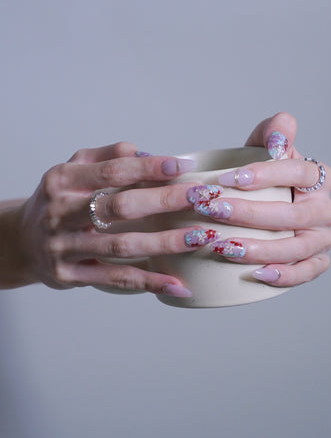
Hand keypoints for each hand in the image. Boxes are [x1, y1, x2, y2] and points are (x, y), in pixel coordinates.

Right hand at [5, 143, 219, 295]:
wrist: (22, 241)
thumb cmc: (59, 200)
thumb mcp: (73, 169)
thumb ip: (108, 156)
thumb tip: (149, 153)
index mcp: (62, 180)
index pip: (112, 171)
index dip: (149, 168)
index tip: (182, 166)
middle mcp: (59, 213)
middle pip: (120, 206)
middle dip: (165, 201)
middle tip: (202, 198)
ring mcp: (63, 247)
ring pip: (122, 245)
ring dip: (165, 242)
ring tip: (200, 237)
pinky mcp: (70, 275)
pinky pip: (116, 278)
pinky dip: (149, 281)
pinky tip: (177, 283)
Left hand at [188, 113, 330, 287]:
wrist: (265, 208)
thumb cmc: (261, 178)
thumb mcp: (263, 148)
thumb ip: (273, 131)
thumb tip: (282, 129)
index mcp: (318, 177)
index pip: (299, 172)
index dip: (266, 174)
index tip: (228, 178)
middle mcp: (325, 208)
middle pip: (296, 214)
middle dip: (252, 214)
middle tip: (215, 211)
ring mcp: (322, 237)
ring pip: (300, 247)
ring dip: (263, 249)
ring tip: (227, 247)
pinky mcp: (316, 262)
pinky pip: (307, 272)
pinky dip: (286, 275)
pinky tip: (259, 274)